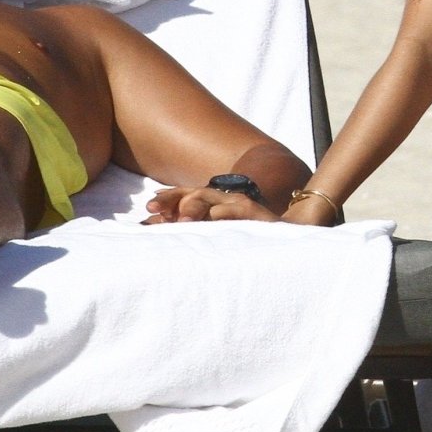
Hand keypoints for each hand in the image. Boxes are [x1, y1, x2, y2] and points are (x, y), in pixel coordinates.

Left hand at [143, 185, 279, 223]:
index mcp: (210, 203)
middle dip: (173, 201)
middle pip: (193, 194)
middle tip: (155, 210)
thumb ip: (187, 226)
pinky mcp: (255, 213)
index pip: (185, 195)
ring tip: (182, 221)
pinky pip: (236, 211)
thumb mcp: (212, 232)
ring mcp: (238, 204)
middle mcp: (222, 199)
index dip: (167, 198)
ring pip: (211, 199)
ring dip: (194, 208)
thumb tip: (150, 226)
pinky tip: (213, 218)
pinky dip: (223, 213)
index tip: (149, 207)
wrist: (282, 237)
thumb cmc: (242, 236)